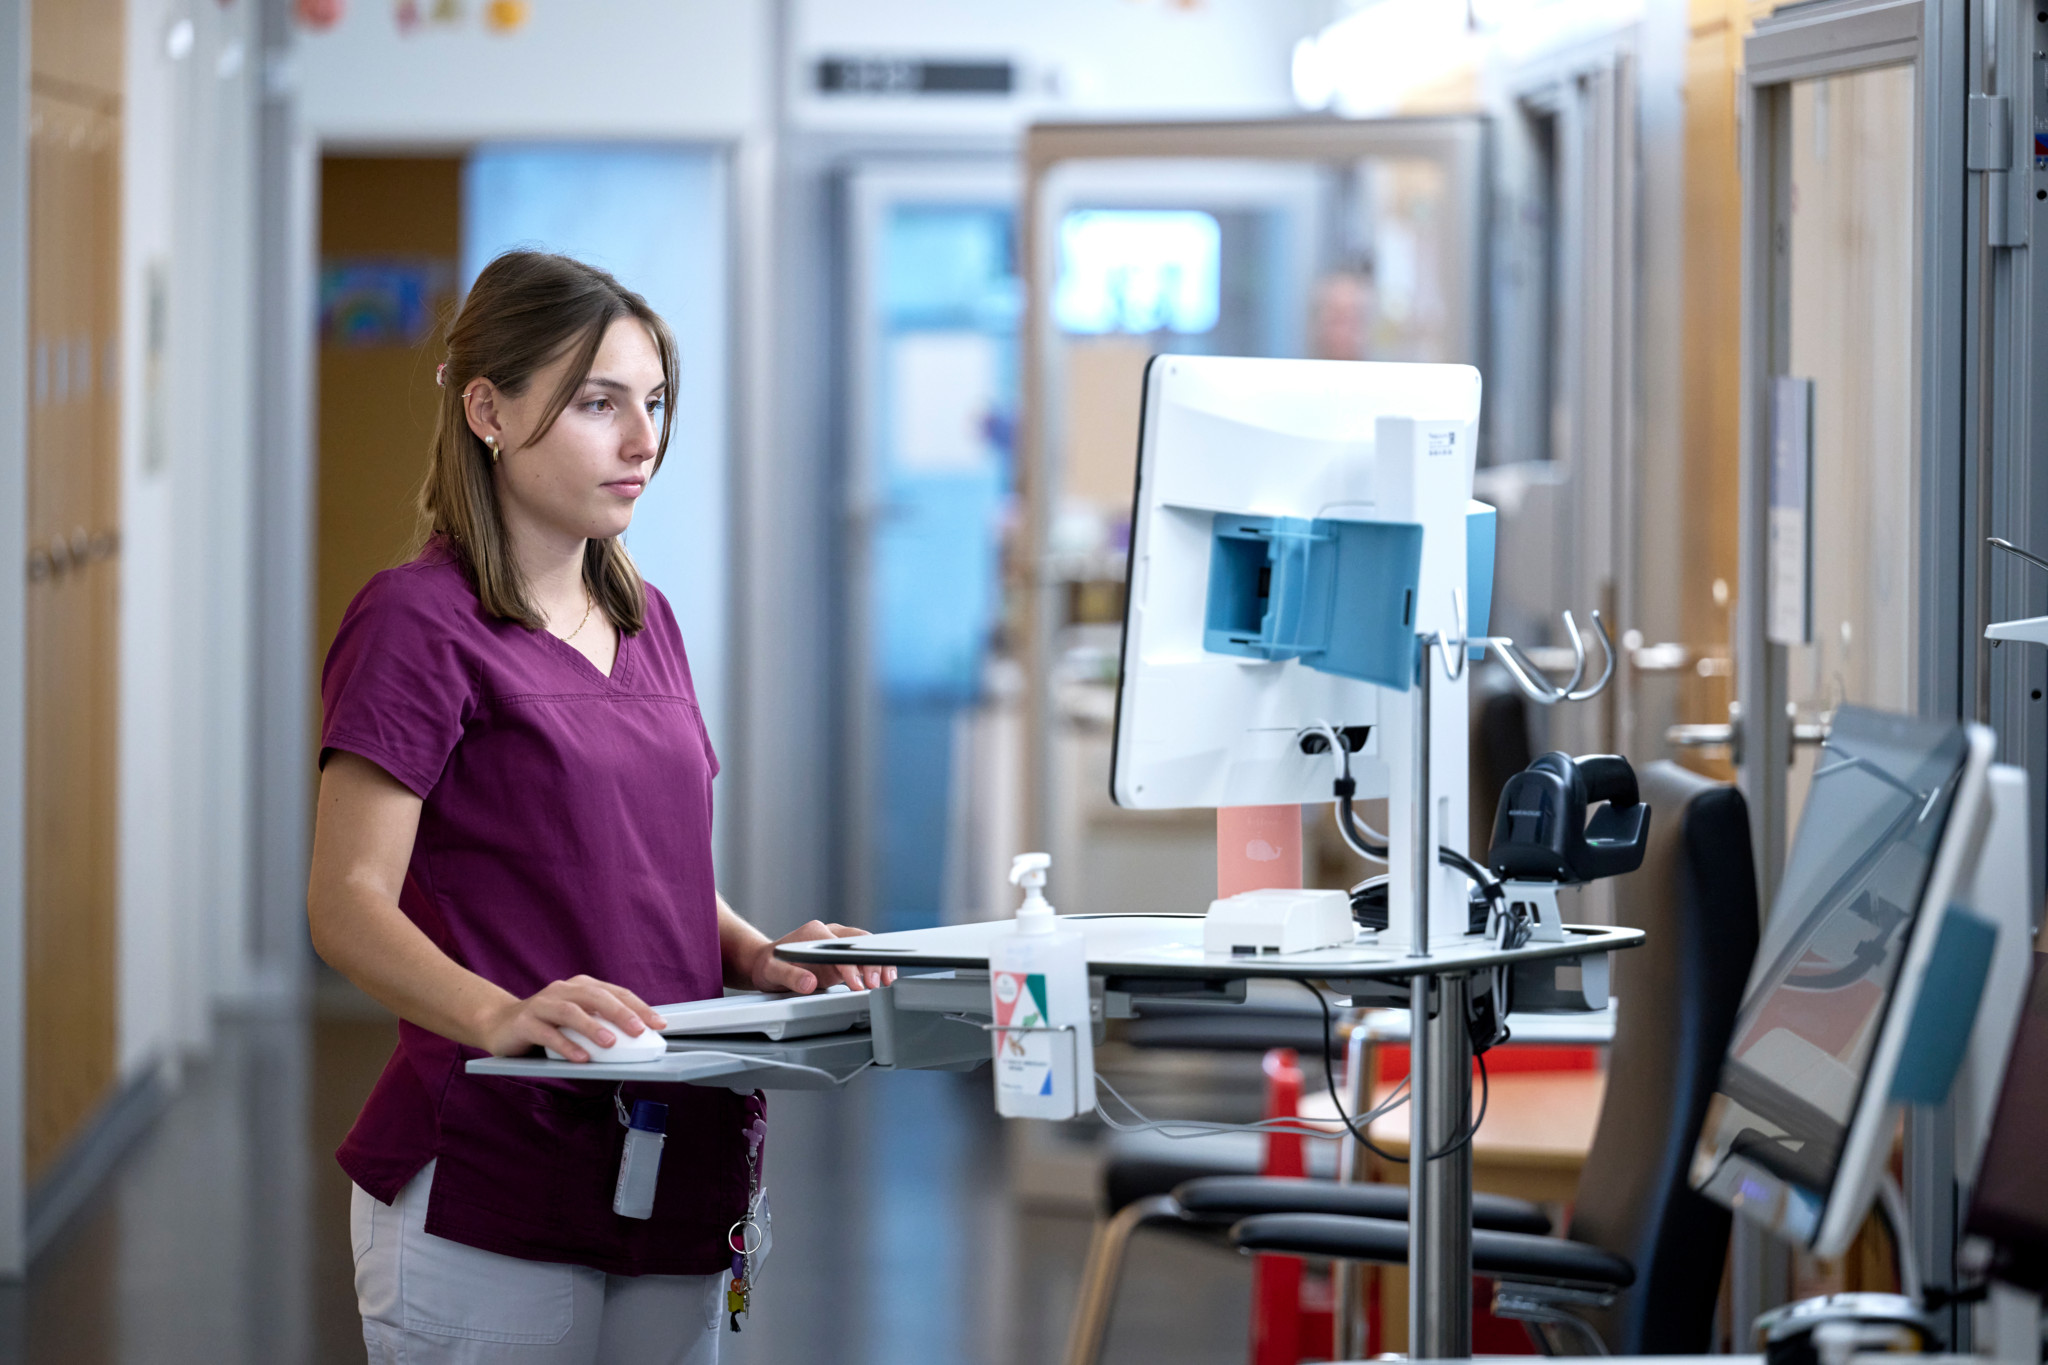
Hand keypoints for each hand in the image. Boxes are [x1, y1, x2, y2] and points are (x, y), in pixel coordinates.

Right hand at [477, 975, 667, 1062]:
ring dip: (592, 1027)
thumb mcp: (577, 1021)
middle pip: (596, 996)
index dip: (639, 1007)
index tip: (658, 1024)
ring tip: (610, 1042)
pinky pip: (547, 1033)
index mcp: (581, 986)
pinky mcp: (524, 1022)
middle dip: (621, 1013)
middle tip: (639, 1030)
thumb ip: (600, 1024)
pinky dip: (566, 1046)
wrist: (499, 1024)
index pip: (616, 993)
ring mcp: (542, 1004)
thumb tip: (636, 1041)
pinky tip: (580, 1058)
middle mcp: (563, 990)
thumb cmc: (546, 1024)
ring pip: (571, 1011)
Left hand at [745, 921, 894, 993]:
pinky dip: (876, 966)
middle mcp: (830, 934)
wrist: (767, 962)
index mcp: (815, 933)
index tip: (857, 983)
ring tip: (887, 981)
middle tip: (877, 984)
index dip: (850, 967)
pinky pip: (864, 957)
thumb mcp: (772, 972)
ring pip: (866, 947)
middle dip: (871, 962)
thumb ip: (790, 976)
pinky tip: (885, 978)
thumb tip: (809, 983)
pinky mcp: (843, 956)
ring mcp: (838, 944)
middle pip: (859, 942)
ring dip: (879, 963)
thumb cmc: (768, 965)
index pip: (839, 948)